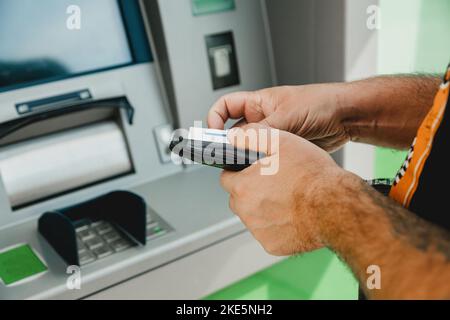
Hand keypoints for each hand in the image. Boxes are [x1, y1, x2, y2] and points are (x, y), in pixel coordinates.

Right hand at [208, 84, 349, 151]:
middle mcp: (262, 119)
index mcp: (259, 103)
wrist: (346, 117)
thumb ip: (261, 130)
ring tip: (246, 165)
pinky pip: (263, 159)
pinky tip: (262, 170)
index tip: (212, 133)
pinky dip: (260, 165)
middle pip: (234, 132)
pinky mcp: (281, 150)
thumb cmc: (321, 103)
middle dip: (229, 144)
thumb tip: (238, 141)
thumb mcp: (287, 116)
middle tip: (226, 157)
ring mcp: (271, 135)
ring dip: (246, 157)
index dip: (215, 118)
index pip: (226, 107)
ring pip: (248, 148)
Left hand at [221, 124, 345, 255]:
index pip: (226, 178)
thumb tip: (234, 136)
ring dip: (262, 208)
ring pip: (252, 216)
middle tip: (273, 183)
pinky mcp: (272, 245)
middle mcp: (246, 211)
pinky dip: (275, 226)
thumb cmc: (311, 175)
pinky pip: (267, 233)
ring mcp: (258, 230)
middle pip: (238, 198)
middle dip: (250, 190)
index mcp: (243, 186)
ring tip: (286, 198)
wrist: (336, 207)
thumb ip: (251, 137)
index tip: (250, 170)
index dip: (238, 171)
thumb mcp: (281, 142)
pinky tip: (292, 215)